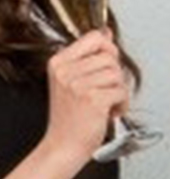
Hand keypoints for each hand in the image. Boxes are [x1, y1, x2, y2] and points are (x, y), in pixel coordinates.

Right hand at [44, 30, 129, 167]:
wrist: (63, 145)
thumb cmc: (68, 117)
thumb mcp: (71, 81)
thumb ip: (89, 56)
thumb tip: (106, 32)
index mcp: (57, 63)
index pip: (94, 37)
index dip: (106, 49)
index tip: (104, 65)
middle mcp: (65, 72)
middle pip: (109, 56)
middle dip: (114, 74)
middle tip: (103, 90)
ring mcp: (77, 85)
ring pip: (117, 73)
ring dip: (117, 90)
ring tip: (104, 102)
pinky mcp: (92, 99)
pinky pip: (121, 91)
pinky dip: (120, 104)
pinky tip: (107, 111)